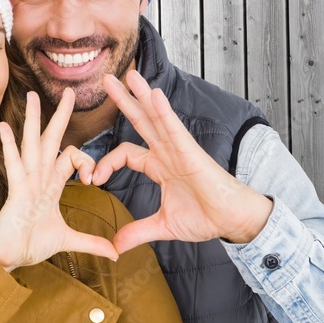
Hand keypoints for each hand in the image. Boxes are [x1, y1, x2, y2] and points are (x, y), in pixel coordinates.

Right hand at [0, 89, 118, 269]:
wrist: (7, 260)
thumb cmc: (30, 245)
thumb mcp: (68, 241)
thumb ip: (91, 243)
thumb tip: (115, 253)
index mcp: (50, 185)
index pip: (70, 158)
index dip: (86, 162)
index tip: (93, 179)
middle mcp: (38, 178)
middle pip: (52, 140)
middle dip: (61, 116)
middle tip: (69, 92)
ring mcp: (25, 182)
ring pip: (32, 145)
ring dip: (33, 120)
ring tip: (32, 95)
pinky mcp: (15, 192)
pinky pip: (13, 166)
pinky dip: (8, 147)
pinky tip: (3, 127)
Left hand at [92, 71, 273, 253]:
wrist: (230, 220)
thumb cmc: (205, 218)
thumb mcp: (163, 226)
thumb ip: (138, 232)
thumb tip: (115, 247)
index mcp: (159, 167)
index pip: (126, 154)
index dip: (107, 163)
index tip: (93, 180)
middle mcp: (167, 153)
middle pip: (140, 122)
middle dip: (123, 101)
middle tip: (105, 81)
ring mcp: (179, 149)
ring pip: (156, 117)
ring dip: (141, 95)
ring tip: (127, 75)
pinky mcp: (191, 152)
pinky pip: (174, 128)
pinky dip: (164, 111)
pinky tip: (153, 94)